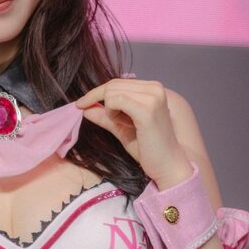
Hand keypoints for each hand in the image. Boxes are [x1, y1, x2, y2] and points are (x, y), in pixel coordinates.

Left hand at [77, 79, 191, 188]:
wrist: (167, 166)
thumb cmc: (148, 149)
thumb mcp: (122, 128)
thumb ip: (105, 116)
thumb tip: (84, 108)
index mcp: (152, 89)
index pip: (117, 82)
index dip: (96, 93)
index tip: (80, 104)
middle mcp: (155, 88)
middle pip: (112, 85)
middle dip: (99, 101)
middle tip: (103, 118)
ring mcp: (152, 97)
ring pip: (112, 92)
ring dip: (110, 110)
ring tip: (124, 124)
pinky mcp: (147, 109)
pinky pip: (116, 100)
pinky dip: (112, 113)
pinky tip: (123, 124)